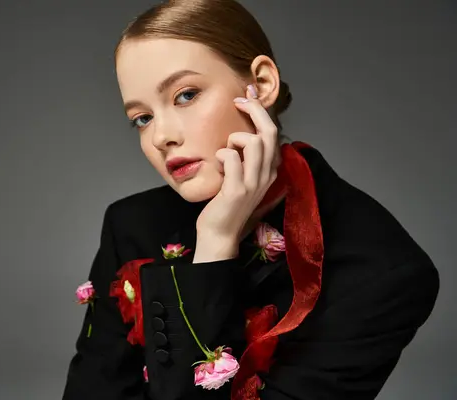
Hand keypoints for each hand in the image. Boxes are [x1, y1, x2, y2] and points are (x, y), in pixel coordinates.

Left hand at [193, 86, 280, 262]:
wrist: (219, 233)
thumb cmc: (225, 203)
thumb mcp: (241, 176)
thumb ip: (245, 158)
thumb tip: (240, 132)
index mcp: (269, 169)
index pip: (273, 132)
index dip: (261, 110)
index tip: (247, 95)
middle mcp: (267, 174)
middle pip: (268, 131)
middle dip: (253, 109)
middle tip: (238, 101)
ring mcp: (254, 183)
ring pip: (253, 141)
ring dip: (234, 139)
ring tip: (225, 152)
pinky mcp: (238, 190)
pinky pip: (230, 157)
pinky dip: (221, 154)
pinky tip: (217, 164)